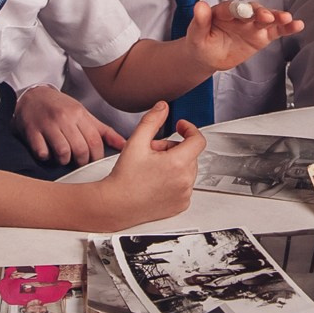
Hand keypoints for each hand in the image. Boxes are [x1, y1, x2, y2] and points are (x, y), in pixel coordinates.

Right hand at [14, 84, 124, 166]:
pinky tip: (47, 153)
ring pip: (62, 152)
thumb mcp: (83, 114)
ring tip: (64, 158)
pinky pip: (42, 152)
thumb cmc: (60, 107)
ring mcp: (47, 124)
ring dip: (64, 160)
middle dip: (82, 161)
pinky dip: (46, 157)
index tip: (94, 161)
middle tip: (79, 162)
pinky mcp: (32, 131)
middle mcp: (65, 118)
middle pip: (80, 149)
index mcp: (79, 114)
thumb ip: (103, 131)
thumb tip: (124, 144)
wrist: (34, 95)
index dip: (97, 156)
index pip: (95, 140)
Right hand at [99, 103, 204, 226]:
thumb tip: (163, 107)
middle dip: (173, 148)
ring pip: (187, 170)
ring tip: (152, 168)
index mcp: (178, 163)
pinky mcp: (181, 205)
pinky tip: (156, 182)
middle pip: (190, 154)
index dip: (189, 129)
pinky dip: (175, 180)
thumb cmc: (124, 178)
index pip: (198, 140)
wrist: (116, 205)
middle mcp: (185, 181)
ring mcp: (184, 195)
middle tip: (152, 152)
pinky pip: (184, 186)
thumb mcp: (136, 142)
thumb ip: (152, 120)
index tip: (180, 127)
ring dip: (175, 164)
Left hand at [185, 0, 303, 70]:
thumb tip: (199, 6)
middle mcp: (240, 15)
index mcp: (223, 12)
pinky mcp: (262, 35)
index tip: (244, 11)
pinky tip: (297, 25)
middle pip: (252, 10)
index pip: (231, 8)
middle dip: (260, 12)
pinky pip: (276, 31)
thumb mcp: (196, 34)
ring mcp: (252, 24)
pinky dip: (287, 28)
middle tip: (267, 16)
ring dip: (277, 17)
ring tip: (287, 18)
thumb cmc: (201, 42)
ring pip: (267, 18)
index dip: (238, 9)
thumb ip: (199, 21)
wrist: (208, 56)